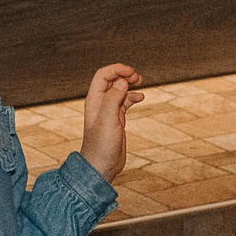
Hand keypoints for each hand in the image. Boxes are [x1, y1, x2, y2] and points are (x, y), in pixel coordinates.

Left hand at [79, 63, 144, 181]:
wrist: (101, 166)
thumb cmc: (101, 146)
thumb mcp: (108, 120)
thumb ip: (114, 99)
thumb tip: (122, 81)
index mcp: (94, 100)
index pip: (103, 75)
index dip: (117, 69)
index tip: (131, 72)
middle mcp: (100, 103)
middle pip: (112, 80)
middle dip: (125, 74)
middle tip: (138, 77)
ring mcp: (109, 111)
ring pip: (120, 90)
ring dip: (130, 84)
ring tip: (141, 82)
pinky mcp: (117, 119)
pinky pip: (125, 101)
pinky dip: (133, 97)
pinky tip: (141, 98)